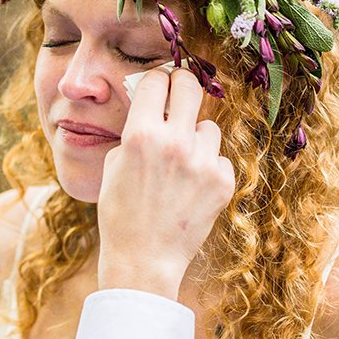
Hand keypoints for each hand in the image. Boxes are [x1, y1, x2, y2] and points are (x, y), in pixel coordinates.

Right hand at [97, 68, 233, 299]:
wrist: (143, 258)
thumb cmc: (120, 211)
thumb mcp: (115, 163)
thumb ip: (134, 130)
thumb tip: (150, 105)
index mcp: (141, 133)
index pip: (156, 81)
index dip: (156, 80)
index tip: (159, 84)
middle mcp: (174, 142)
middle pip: (190, 86)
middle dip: (183, 86)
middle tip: (179, 94)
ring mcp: (202, 162)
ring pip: (208, 127)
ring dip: (195, 138)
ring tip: (180, 163)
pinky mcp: (223, 182)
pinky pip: (218, 157)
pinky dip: (206, 167)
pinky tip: (191, 187)